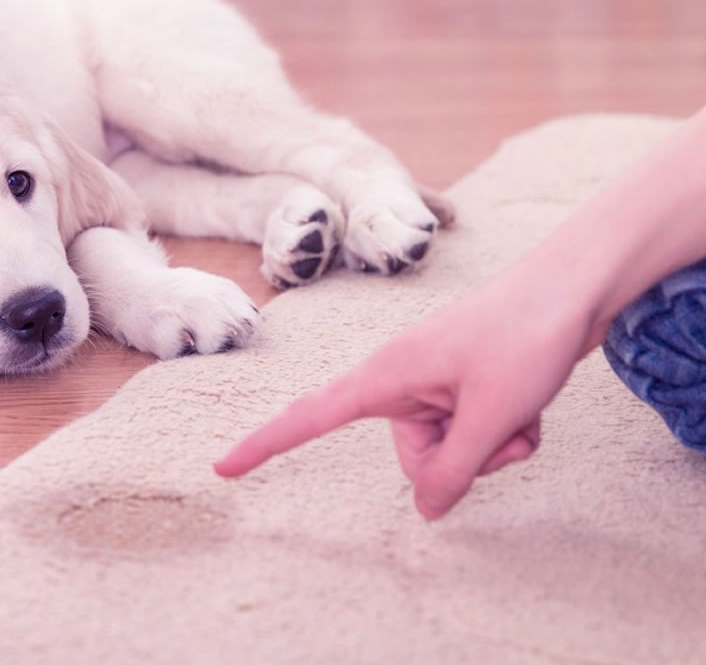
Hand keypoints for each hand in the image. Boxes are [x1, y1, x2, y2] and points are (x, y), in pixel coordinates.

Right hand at [214, 271, 595, 518]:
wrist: (574, 286)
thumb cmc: (524, 335)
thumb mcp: (491, 415)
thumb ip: (453, 469)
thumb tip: (427, 511)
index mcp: (386, 375)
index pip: (310, 416)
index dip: (265, 444)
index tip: (223, 467)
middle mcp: (402, 380)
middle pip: (414, 457)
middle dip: (462, 459)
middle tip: (500, 424)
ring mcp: (434, 383)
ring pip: (451, 450)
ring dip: (493, 444)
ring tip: (521, 408)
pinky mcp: (463, 385)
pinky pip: (474, 432)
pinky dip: (506, 430)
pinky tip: (531, 404)